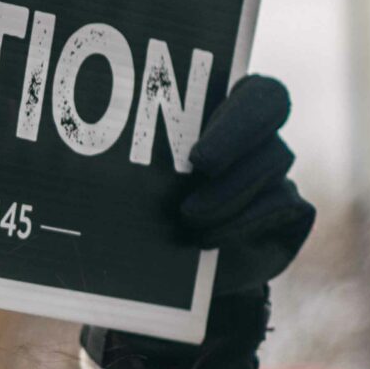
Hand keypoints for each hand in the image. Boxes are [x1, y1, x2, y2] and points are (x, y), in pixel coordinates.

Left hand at [82, 76, 314, 368]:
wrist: (179, 281)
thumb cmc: (151, 216)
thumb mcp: (138, 184)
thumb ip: (128, 155)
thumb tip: (78, 144)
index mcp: (222, 109)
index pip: (250, 87)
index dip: (232, 112)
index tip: (195, 154)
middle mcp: (257, 134)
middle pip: (271, 105)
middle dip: (235, 133)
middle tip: (199, 166)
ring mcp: (278, 170)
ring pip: (273, 158)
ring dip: (229, 190)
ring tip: (188, 217)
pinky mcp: (292, 210)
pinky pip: (281, 203)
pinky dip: (244, 222)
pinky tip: (208, 241)